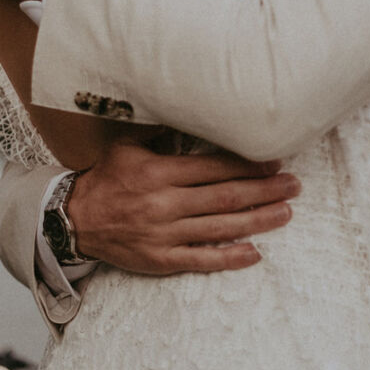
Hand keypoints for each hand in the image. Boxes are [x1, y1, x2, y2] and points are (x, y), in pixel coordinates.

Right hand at [67, 136, 298, 274]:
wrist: (75, 219)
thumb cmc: (108, 178)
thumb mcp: (129, 146)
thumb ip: (162, 133)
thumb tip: (194, 108)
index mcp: (159, 173)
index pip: (214, 168)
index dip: (248, 166)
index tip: (275, 162)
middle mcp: (165, 204)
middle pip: (225, 197)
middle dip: (264, 191)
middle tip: (293, 185)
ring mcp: (164, 235)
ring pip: (220, 228)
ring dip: (258, 221)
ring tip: (286, 213)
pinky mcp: (161, 260)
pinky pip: (200, 260)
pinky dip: (229, 258)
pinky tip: (254, 253)